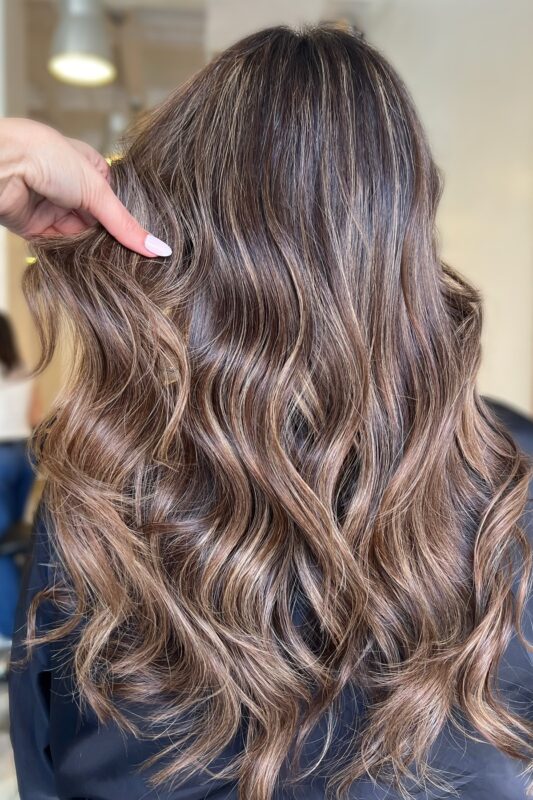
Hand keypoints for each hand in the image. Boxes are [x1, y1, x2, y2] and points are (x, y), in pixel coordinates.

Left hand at [0, 118, 171, 257]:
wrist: (2, 165)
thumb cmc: (45, 156)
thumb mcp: (96, 189)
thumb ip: (125, 224)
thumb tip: (158, 249)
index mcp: (90, 168)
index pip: (117, 203)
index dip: (129, 223)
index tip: (149, 246)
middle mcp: (72, 189)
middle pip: (101, 224)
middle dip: (112, 240)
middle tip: (136, 262)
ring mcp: (55, 209)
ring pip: (83, 238)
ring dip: (93, 250)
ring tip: (117, 266)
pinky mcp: (38, 228)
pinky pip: (62, 248)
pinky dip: (73, 256)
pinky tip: (90, 265)